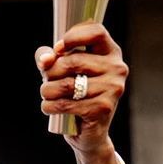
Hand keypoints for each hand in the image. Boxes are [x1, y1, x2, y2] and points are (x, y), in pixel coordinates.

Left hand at [35, 22, 128, 156]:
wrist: (91, 132)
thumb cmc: (77, 95)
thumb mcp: (64, 71)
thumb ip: (51, 59)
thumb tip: (45, 59)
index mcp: (110, 52)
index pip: (96, 31)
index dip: (73, 36)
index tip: (58, 48)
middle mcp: (117, 68)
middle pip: (74, 60)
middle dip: (51, 71)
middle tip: (46, 80)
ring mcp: (113, 89)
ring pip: (67, 84)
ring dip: (47, 90)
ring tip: (46, 94)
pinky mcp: (103, 108)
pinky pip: (66, 104)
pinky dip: (50, 106)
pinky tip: (49, 107)